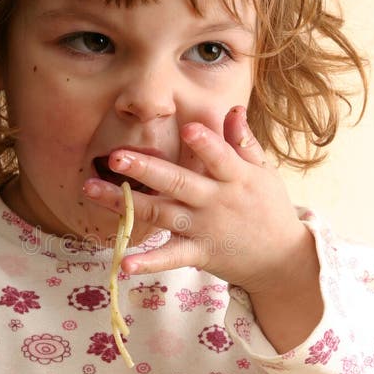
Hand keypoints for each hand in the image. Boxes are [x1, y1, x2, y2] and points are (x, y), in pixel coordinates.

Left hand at [85, 106, 305, 291]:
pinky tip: (124, 264)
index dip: (206, 144)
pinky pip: (170, 257)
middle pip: (178, 183)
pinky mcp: (198, 254)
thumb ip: (244, 143)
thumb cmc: (269, 209)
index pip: (220, 158)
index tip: (188, 128)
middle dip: (147, 169)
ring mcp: (204, 229)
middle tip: (116, 156)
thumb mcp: (263, 174)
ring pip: (160, 214)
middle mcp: (216, 202)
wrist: (282, 260)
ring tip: (91, 191)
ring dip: (124, 205)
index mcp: (236, 178)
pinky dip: (148, 262)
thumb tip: (233, 110)